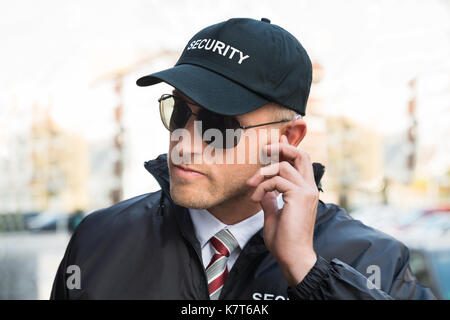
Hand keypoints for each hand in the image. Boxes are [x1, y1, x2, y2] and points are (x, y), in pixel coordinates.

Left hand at [246, 135, 318, 286]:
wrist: (293, 257)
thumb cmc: (285, 240)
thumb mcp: (274, 215)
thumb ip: (270, 200)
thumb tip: (264, 191)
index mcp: (306, 191)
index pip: (300, 162)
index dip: (288, 148)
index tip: (277, 139)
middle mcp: (309, 188)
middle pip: (301, 155)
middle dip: (281, 148)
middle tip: (264, 150)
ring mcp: (306, 191)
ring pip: (284, 166)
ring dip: (263, 173)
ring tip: (252, 186)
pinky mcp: (298, 196)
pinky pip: (277, 180)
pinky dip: (263, 186)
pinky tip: (256, 198)